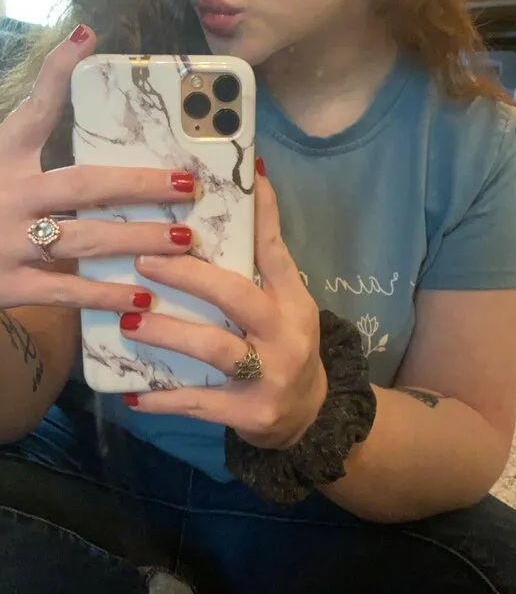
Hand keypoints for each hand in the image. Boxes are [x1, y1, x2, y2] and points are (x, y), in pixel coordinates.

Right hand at [0, 26, 198, 310]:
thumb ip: (26, 139)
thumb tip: (72, 79)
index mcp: (1, 160)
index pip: (32, 111)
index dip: (57, 72)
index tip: (87, 37)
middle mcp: (8, 195)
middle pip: (83, 184)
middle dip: (139, 184)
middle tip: (187, 184)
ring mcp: (9, 242)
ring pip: (86, 238)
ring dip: (139, 238)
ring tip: (184, 239)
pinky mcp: (11, 285)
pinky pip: (68, 290)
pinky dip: (107, 295)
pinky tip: (144, 297)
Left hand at [121, 169, 327, 448]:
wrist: (307, 416)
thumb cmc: (283, 347)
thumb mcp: (284, 307)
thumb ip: (256, 272)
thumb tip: (219, 216)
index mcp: (293, 300)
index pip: (274, 251)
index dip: (260, 214)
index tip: (241, 177)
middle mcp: (285, 333)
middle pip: (235, 295)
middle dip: (188, 276)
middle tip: (144, 260)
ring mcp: (269, 375)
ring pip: (214, 348)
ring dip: (168, 334)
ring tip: (129, 323)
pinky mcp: (248, 412)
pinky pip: (199, 403)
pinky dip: (164, 399)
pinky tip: (133, 395)